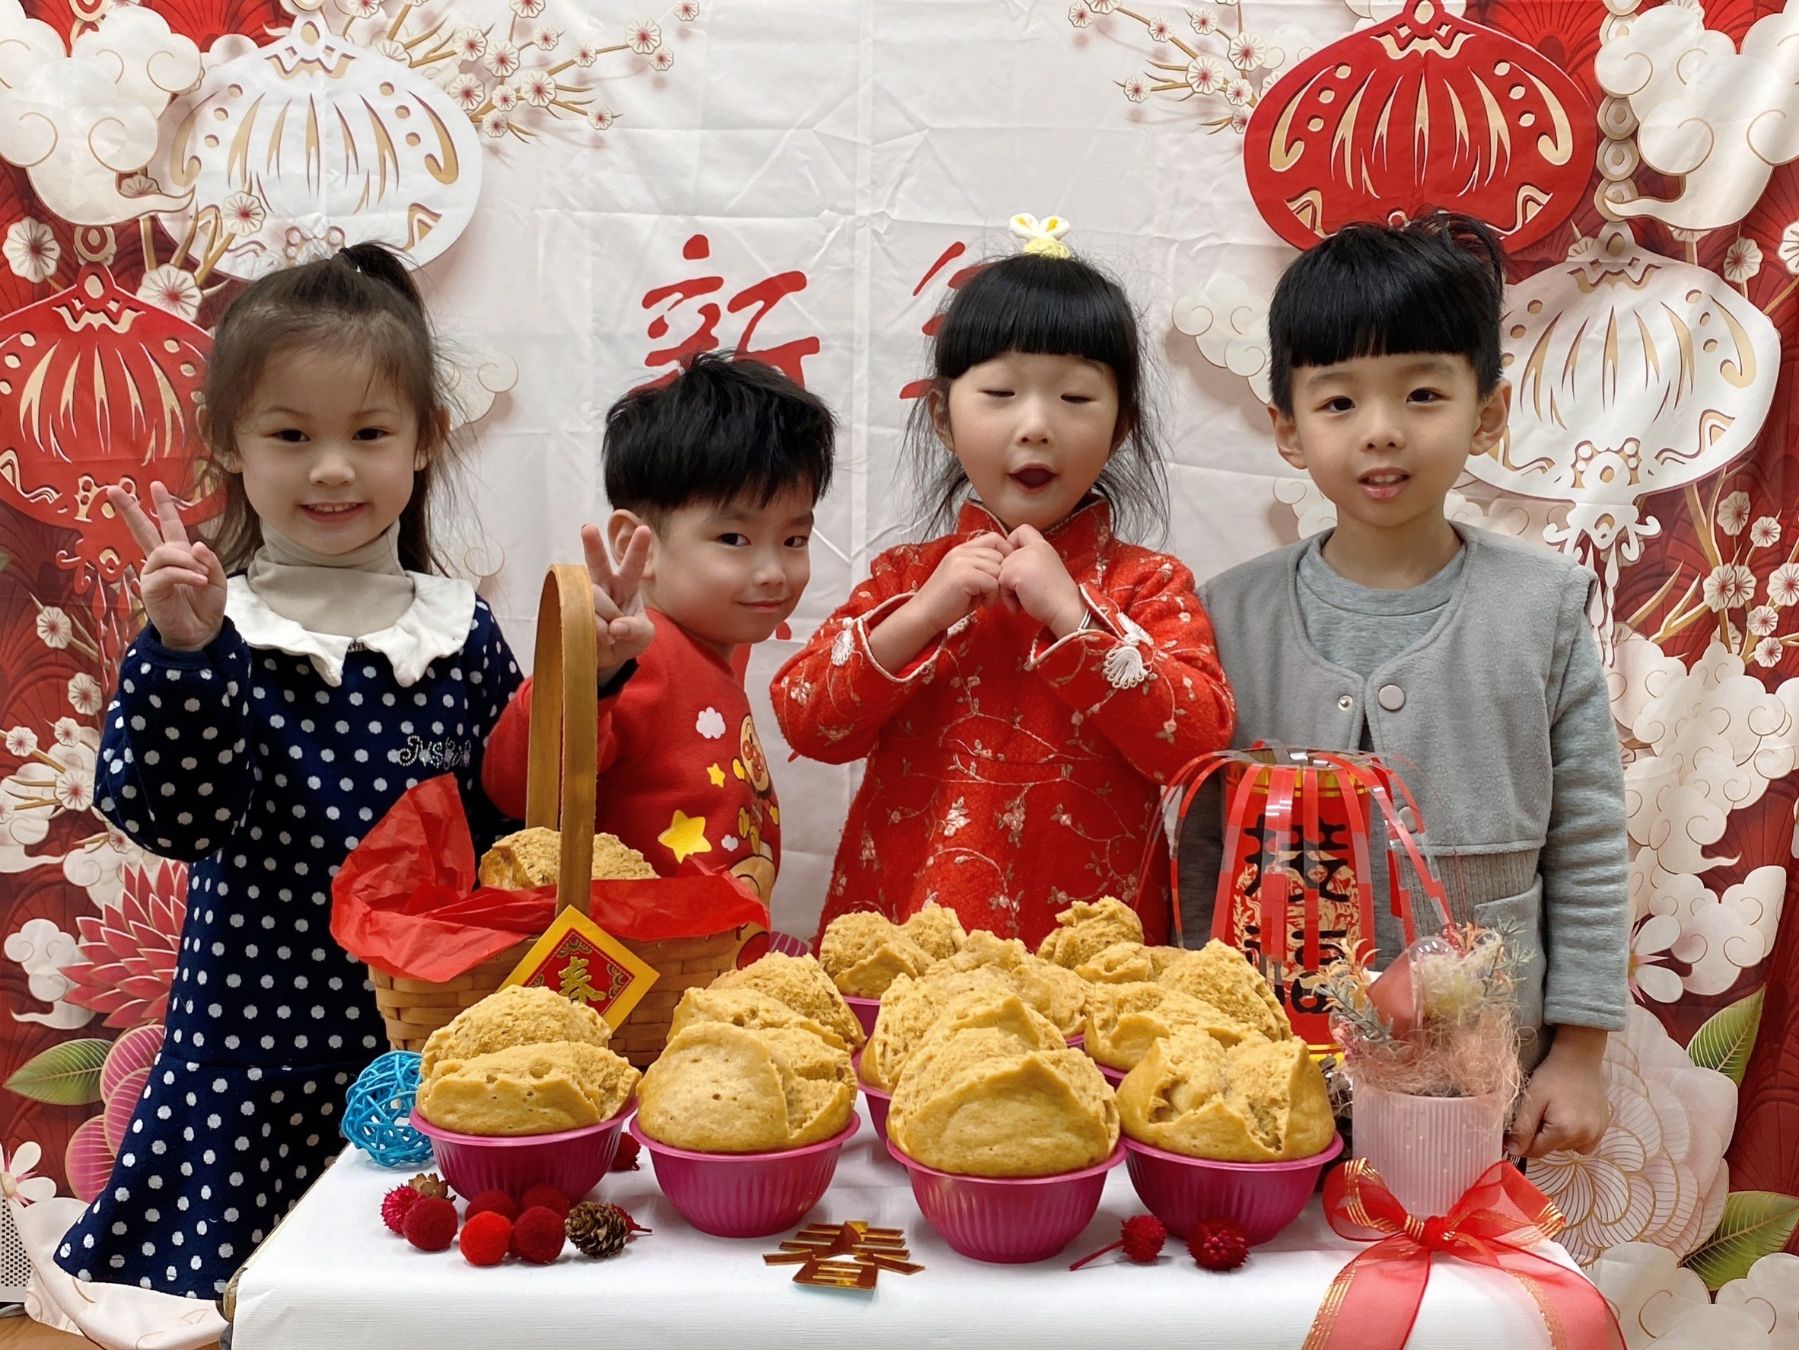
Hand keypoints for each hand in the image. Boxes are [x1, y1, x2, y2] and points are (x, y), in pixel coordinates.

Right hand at [109, 481, 225, 651]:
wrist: (201, 632)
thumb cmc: (206, 605)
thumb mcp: (216, 579)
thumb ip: (209, 560)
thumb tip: (196, 544)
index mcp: (177, 554)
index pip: (168, 525)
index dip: (164, 506)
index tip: (155, 485)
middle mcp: (160, 561)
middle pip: (142, 530)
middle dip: (129, 509)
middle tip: (112, 489)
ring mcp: (152, 574)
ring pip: (163, 552)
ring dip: (186, 561)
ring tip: (201, 575)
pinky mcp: (150, 588)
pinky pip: (167, 572)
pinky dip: (186, 574)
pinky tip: (198, 581)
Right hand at [582, 522, 654, 682]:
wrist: (607, 658)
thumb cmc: (628, 639)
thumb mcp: (643, 635)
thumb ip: (635, 629)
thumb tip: (616, 627)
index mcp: (626, 586)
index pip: (633, 565)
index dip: (638, 548)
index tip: (644, 529)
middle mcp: (604, 586)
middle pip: (598, 564)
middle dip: (593, 546)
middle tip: (587, 528)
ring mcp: (585, 598)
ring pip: (592, 598)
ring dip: (604, 619)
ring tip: (610, 635)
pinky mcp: (570, 612)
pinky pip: (580, 618)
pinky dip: (593, 632)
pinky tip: (596, 638)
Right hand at [866, 532, 1011, 672]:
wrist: (924, 615)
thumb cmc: (948, 602)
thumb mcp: (966, 578)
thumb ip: (983, 568)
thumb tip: (1010, 567)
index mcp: (962, 549)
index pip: (995, 539)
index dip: (1005, 555)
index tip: (1002, 575)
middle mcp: (961, 551)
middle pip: (1000, 555)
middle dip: (1000, 576)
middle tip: (990, 593)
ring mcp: (961, 562)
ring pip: (998, 570)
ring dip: (996, 588)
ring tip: (983, 599)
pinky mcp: (963, 576)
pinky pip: (992, 583)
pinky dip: (991, 596)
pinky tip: (982, 604)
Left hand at [998, 525, 1084, 636]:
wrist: (1066, 610)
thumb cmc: (1056, 598)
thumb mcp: (1045, 570)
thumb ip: (1029, 562)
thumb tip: (1006, 568)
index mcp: (1043, 546)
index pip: (1022, 530)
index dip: (1013, 543)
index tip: (1018, 563)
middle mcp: (1034, 547)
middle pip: (1005, 558)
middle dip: (1010, 578)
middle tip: (1027, 591)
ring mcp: (1024, 557)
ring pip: (1000, 572)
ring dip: (1008, 589)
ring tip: (1027, 598)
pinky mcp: (1015, 571)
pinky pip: (1000, 584)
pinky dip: (1008, 598)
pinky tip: (1023, 603)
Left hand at [1507, 1026, 1610, 1158]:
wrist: (1579, 1059)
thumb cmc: (1552, 1076)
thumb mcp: (1532, 1099)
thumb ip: (1522, 1128)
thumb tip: (1512, 1151)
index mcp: (1564, 1131)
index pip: (1536, 1152)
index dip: (1523, 1141)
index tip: (1519, 1126)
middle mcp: (1585, 1137)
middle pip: (1552, 1149)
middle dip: (1541, 1135)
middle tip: (1540, 1111)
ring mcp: (1597, 1133)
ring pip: (1567, 1147)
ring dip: (1557, 1136)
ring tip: (1555, 1111)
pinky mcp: (1604, 1128)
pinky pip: (1584, 1143)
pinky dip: (1574, 1136)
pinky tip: (1570, 1116)